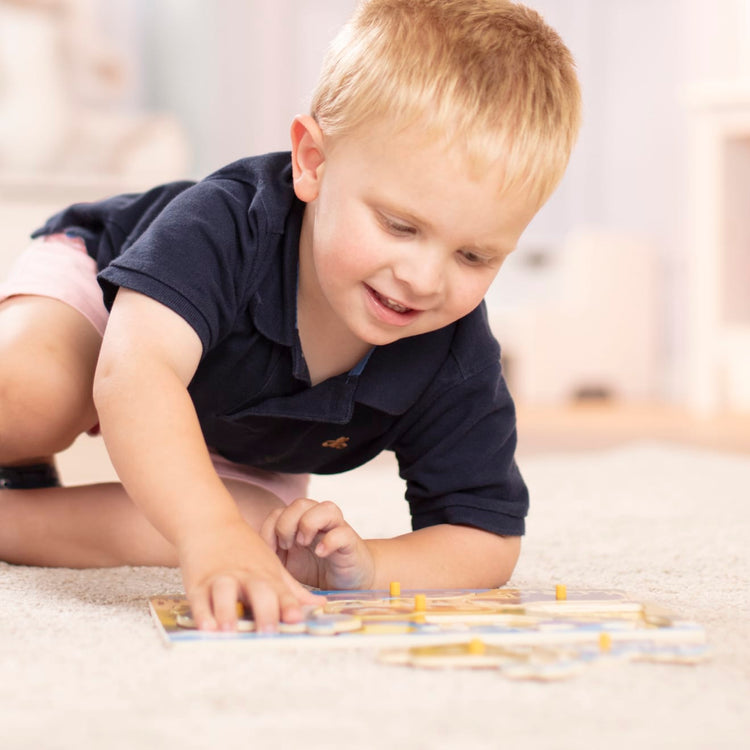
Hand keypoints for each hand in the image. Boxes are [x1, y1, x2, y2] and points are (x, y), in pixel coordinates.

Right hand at [177, 516, 323, 632]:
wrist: (210, 522)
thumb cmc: (244, 548)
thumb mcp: (271, 565)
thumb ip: (292, 589)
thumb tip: (319, 605)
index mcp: (266, 574)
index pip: (280, 591)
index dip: (288, 605)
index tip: (296, 619)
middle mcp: (245, 576)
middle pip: (258, 592)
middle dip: (264, 612)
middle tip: (267, 633)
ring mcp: (221, 578)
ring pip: (225, 594)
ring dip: (228, 613)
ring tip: (230, 631)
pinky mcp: (198, 582)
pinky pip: (199, 599)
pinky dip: (202, 613)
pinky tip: (206, 627)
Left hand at [260, 498, 374, 590]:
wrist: (349, 581)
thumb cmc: (316, 569)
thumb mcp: (288, 564)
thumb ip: (273, 555)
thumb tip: (250, 555)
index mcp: (299, 523)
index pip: (279, 512)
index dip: (269, 530)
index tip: (269, 552)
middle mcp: (318, 521)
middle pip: (299, 504)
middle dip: (287, 525)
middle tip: (287, 546)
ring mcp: (336, 529)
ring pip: (325, 507)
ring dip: (309, 524)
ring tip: (304, 544)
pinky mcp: (351, 542)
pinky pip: (342, 531)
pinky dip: (329, 541)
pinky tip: (321, 553)